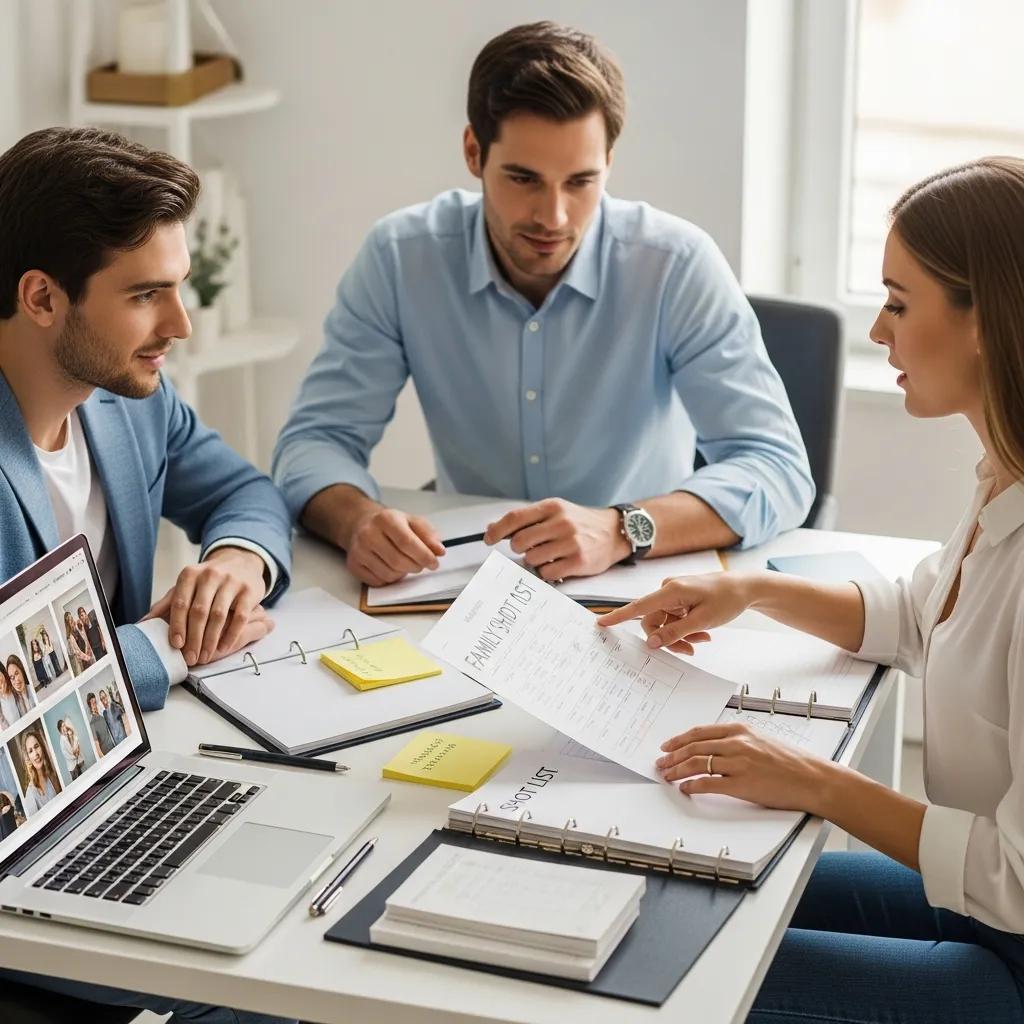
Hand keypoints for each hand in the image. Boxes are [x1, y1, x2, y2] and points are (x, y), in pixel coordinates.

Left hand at [145, 547, 267, 665]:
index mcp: (190, 574)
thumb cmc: (208, 580)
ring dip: (210, 640)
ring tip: (205, 656)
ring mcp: (232, 582)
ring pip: (219, 615)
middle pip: (199, 611)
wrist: (240, 561)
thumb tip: (143, 623)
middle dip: (194, 638)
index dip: (177, 625)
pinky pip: (240, 617)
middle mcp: (210, 575)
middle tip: (191, 658)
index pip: (180, 603)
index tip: (176, 645)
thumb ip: (167, 603)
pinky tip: (224, 648)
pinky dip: (231, 635)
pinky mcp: (249, 590)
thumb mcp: (187, 586)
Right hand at [346, 506, 444, 586]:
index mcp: (385, 519)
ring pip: (389, 574)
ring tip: (404, 562)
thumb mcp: (411, 521)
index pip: (407, 543)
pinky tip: (390, 566)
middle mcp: (368, 534)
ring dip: (403, 573)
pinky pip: (378, 581)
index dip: (424, 556)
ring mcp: (358, 551)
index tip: (434, 562)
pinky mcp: (353, 565)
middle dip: (416, 566)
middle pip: (399, 561)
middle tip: (421, 563)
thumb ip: (428, 534)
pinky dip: (390, 578)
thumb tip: (438, 551)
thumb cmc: (389, 524)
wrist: (360, 524)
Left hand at [484, 499, 630, 581]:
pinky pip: (547, 572)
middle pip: (519, 541)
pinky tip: (557, 564)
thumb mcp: (555, 512)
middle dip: (519, 549)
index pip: (515, 518)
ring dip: (534, 561)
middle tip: (529, 548)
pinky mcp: (578, 561)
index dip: (497, 531)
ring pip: (532, 559)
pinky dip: (547, 572)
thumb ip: (527, 519)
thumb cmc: (580, 523)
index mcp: (552, 507)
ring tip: (548, 555)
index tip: (488, 539)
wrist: (614, 532)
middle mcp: (561, 522)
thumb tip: (492, 528)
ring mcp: (571, 542)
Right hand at [597, 573, 751, 652]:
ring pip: (664, 623)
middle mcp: (667, 590)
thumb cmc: (727, 599)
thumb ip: (675, 632)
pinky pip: (673, 619)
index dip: (618, 616)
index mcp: (670, 591)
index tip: (601, 623)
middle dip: (669, 638)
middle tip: (691, 648)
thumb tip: (651, 642)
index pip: (638, 607)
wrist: (745, 587)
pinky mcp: (679, 599)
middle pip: (653, 622)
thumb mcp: (702, 621)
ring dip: (681, 635)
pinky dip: (685, 628)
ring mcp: (673, 594)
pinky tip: (702, 632)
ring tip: (702, 638)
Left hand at [656, 722, 835, 814]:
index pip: (700, 732)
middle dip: (672, 756)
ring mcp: (739, 763)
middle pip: (694, 747)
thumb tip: (713, 747)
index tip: (666, 746)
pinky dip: (693, 785)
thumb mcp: (761, 740)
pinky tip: (685, 789)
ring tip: (667, 776)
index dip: (679, 740)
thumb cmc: (791, 761)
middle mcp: (737, 743)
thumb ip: (738, 740)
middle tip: (661, 763)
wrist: (813, 778)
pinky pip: (709, 783)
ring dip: (677, 770)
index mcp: (740, 730)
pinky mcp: (742, 784)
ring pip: (697, 764)